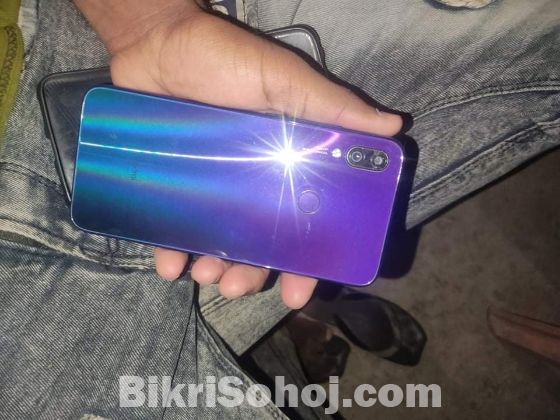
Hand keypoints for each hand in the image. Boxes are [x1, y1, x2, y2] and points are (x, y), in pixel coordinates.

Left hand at [80, 3, 401, 307]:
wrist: (157, 39)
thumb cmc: (227, 59)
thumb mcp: (284, 80)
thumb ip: (331, 104)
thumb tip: (393, 127)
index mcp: (283, 167)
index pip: (302, 224)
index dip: (306, 261)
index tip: (299, 290)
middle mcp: (249, 185)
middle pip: (258, 245)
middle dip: (251, 275)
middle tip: (237, 288)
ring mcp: (208, 188)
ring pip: (216, 245)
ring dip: (213, 268)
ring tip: (205, 274)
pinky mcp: (169, 186)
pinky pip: (171, 230)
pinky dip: (171, 254)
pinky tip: (171, 266)